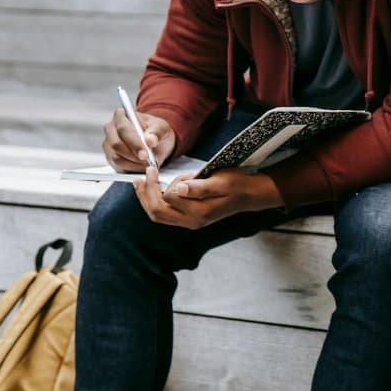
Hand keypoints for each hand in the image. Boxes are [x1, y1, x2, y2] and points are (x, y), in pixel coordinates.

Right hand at [103, 108, 175, 172]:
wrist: (155, 142)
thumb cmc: (156, 131)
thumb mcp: (162, 128)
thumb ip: (157, 132)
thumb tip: (150, 140)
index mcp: (121, 116)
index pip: (123, 129)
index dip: (134, 143)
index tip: (145, 154)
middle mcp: (111, 129)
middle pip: (117, 144)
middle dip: (134, 155)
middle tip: (148, 161)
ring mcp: (109, 144)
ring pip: (116, 157)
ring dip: (134, 163)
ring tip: (148, 164)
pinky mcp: (110, 157)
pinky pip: (118, 166)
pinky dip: (132, 168)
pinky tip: (142, 167)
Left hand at [132, 168, 284, 229]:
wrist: (249, 195)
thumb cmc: (236, 184)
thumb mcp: (220, 181)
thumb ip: (199, 187)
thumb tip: (178, 189)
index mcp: (198, 213)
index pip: (167, 200)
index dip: (160, 184)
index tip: (158, 168)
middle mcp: (191, 221)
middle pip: (157, 212)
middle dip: (145, 194)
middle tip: (141, 176)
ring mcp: (189, 221)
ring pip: (158, 215)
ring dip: (147, 198)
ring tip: (143, 181)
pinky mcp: (189, 218)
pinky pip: (165, 214)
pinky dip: (155, 201)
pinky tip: (155, 189)